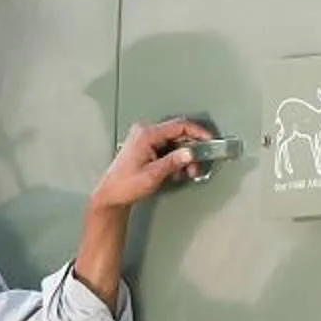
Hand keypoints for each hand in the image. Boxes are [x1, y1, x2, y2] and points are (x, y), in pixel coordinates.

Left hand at [88, 118, 219, 214]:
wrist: (111, 195)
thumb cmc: (125, 185)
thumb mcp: (153, 175)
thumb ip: (173, 162)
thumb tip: (190, 154)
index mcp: (146, 134)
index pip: (179, 126)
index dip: (197, 132)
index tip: (209, 140)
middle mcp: (145, 132)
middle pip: (178, 134)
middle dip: (191, 150)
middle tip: (197, 165)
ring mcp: (145, 138)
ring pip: (174, 142)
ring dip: (184, 156)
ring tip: (186, 172)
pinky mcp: (146, 146)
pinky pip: (167, 147)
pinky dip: (175, 158)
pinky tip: (176, 171)